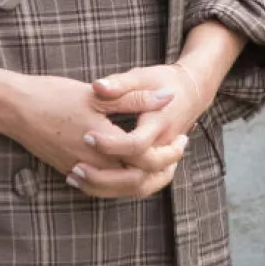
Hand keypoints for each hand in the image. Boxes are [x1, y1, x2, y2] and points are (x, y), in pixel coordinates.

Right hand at [0, 71, 182, 196]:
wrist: (14, 108)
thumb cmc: (53, 96)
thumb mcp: (98, 94)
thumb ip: (136, 99)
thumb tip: (168, 96)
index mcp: (105, 145)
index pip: (149, 160)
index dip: (169, 152)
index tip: (181, 138)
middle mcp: (94, 166)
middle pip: (139, 183)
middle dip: (163, 171)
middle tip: (175, 155)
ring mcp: (81, 172)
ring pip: (121, 191)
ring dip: (144, 181)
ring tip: (159, 166)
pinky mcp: (69, 172)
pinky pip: (102, 189)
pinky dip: (120, 185)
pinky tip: (126, 172)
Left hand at [68, 61, 206, 198]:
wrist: (190, 93)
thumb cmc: (161, 80)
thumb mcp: (141, 76)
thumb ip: (119, 83)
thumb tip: (97, 86)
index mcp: (159, 124)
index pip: (137, 144)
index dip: (111, 144)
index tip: (86, 137)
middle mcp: (163, 147)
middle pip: (138, 175)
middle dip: (105, 176)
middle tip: (75, 167)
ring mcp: (163, 161)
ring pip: (139, 187)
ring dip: (107, 188)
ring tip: (74, 177)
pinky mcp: (157, 167)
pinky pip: (138, 187)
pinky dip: (115, 189)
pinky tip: (86, 182)